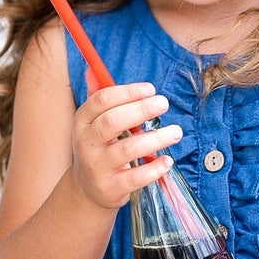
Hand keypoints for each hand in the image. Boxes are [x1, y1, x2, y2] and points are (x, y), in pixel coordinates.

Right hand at [71, 80, 181, 211]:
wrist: (88, 189)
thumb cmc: (100, 147)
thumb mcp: (93, 124)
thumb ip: (99, 99)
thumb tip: (93, 69)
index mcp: (82, 121)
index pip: (102, 100)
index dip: (128, 92)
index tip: (151, 89)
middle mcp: (86, 143)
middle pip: (112, 122)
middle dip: (140, 110)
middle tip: (164, 103)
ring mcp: (97, 167)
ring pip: (126, 150)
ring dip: (155, 139)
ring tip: (176, 132)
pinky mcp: (110, 187)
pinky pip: (135, 178)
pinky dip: (153, 169)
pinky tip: (168, 161)